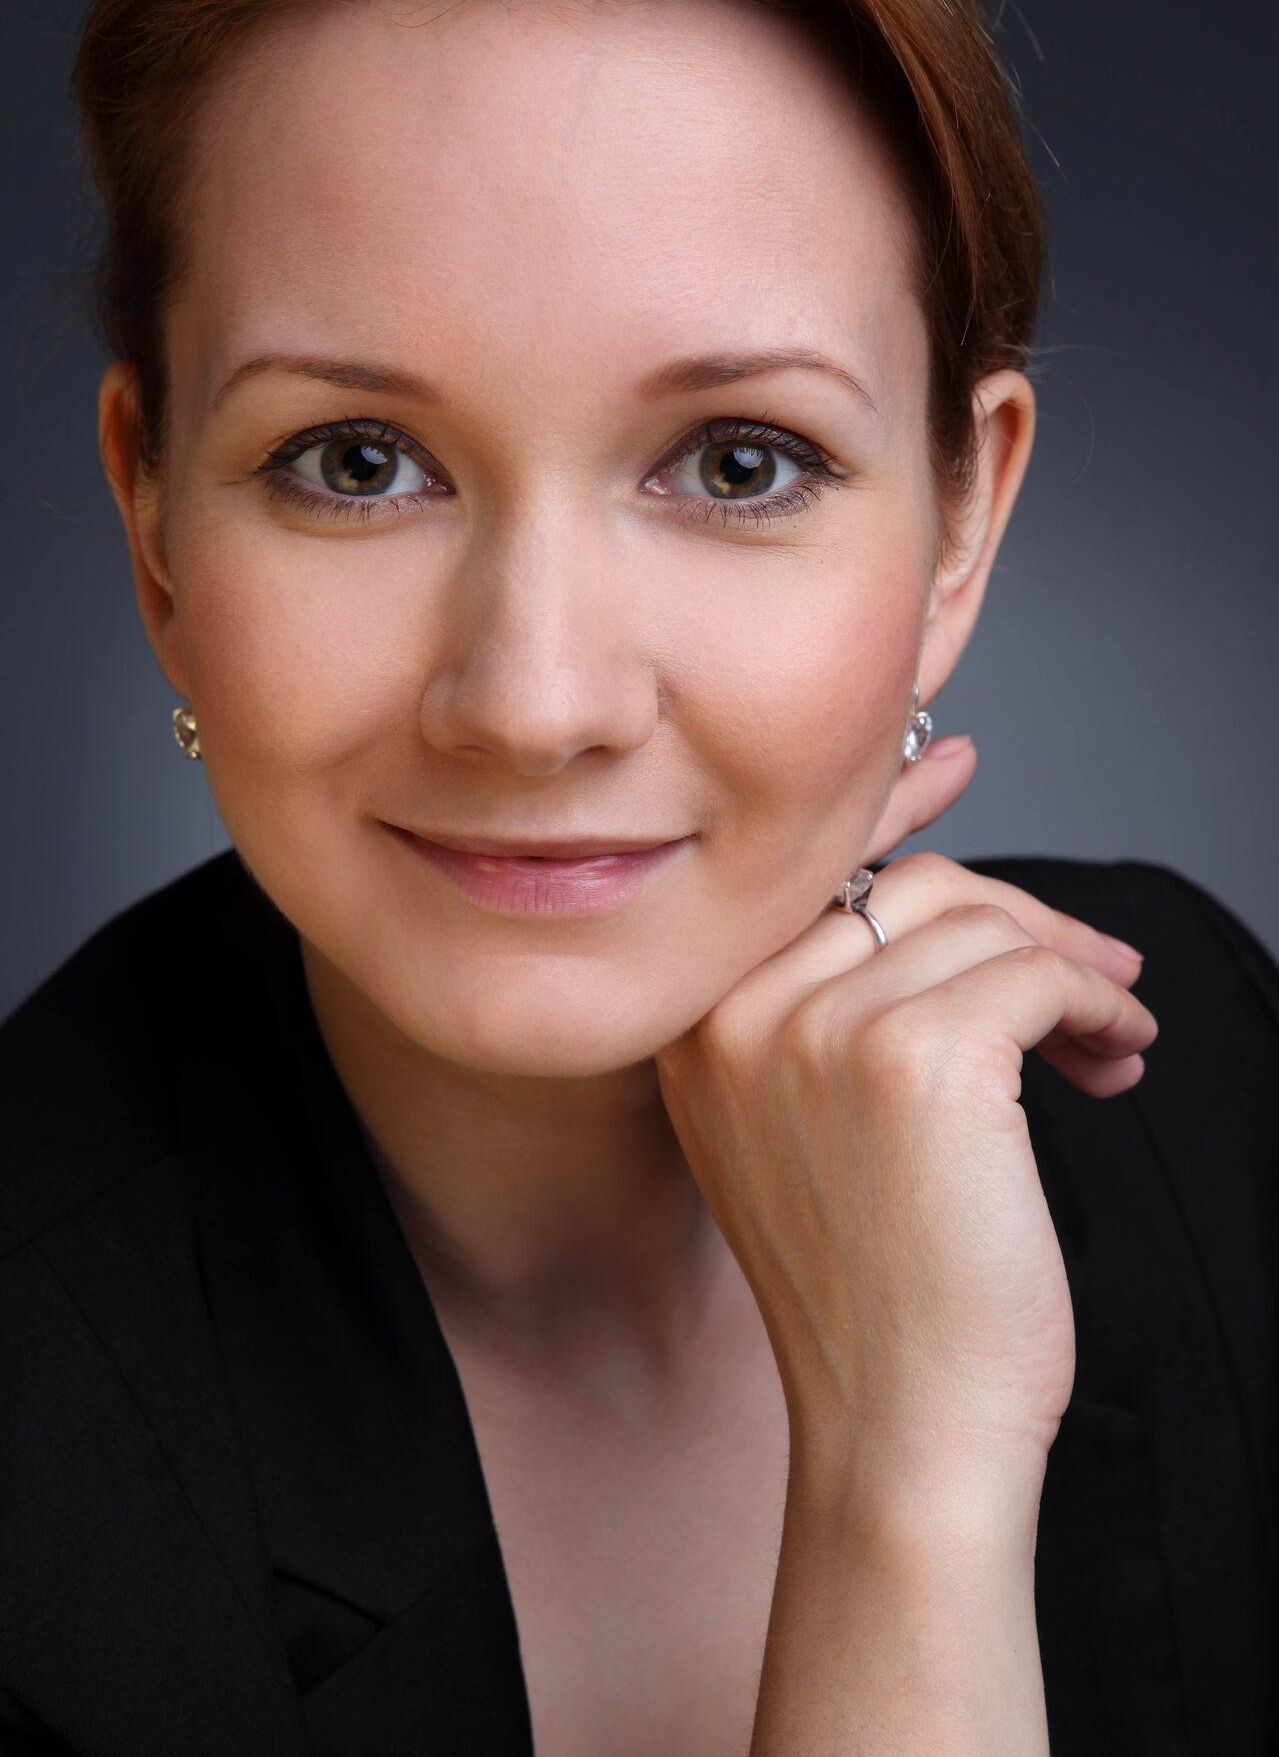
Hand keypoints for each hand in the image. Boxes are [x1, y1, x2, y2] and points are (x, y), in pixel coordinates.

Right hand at [653, 736, 1157, 1480]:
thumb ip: (821, 1015)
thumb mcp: (798, 1133)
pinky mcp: (921, 1059)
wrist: (899, 1427)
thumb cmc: (871, 1291)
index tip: (955, 764)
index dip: (888, 813)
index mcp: (694, 1024)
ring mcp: (820, 1029)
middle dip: (1016, 919)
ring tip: (1107, 1030)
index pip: (803, 877)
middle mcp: (738, 1011)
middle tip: (1091, 973)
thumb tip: (932, 904)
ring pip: (979, 925)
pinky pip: (1035, 975)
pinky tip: (1117, 1049)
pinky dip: (1095, 1002)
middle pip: (904, 889)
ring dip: (1068, 969)